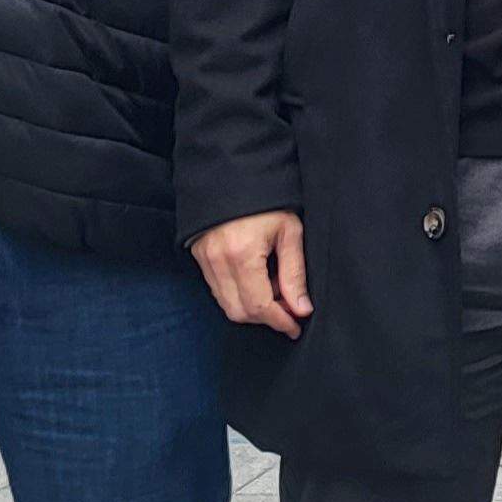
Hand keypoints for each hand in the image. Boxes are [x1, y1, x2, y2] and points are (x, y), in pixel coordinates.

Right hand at [190, 210, 311, 337]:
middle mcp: (218, 261)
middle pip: (240, 312)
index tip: (295, 327)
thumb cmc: (268, 200)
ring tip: (274, 288)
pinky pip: (218, 290)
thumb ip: (294, 273)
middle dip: (266, 317)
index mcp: (242, 254)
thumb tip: (301, 309)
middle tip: (289, 307)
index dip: (280, 321)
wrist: (234, 174)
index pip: (259, 306)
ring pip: (226, 304)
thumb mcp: (290, 231)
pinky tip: (257, 280)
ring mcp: (205, 260)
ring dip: (252, 307)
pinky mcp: (199, 258)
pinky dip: (238, 295)